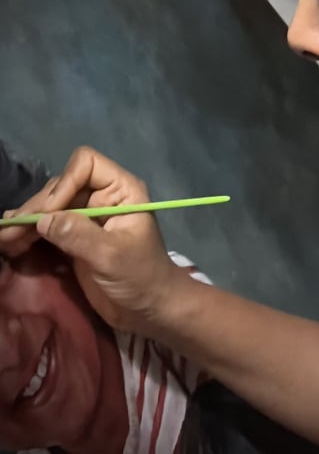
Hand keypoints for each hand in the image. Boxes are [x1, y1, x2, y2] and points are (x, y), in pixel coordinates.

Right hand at [0, 146, 181, 334]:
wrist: (149, 308)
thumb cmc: (141, 277)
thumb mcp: (111, 256)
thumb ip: (78, 235)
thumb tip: (43, 219)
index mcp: (122, 190)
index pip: (86, 164)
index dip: (64, 184)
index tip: (49, 214)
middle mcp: (103, 197)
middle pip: (61, 186)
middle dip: (36, 207)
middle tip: (10, 231)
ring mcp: (88, 217)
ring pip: (50, 207)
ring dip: (26, 221)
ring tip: (4, 239)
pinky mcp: (76, 238)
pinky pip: (48, 227)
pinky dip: (29, 233)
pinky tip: (10, 243)